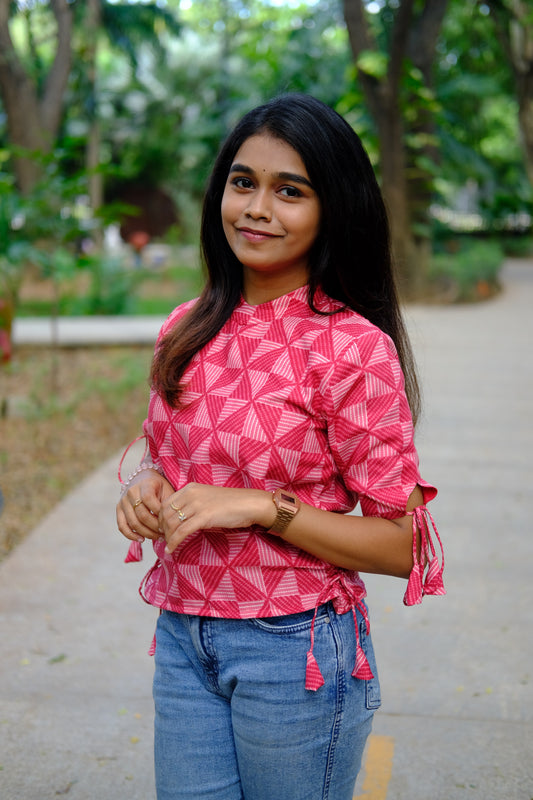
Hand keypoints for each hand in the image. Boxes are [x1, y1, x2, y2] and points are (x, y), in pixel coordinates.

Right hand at [116, 471, 174, 543]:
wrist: (143, 479)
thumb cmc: (159, 487)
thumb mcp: (166, 490)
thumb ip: (168, 504)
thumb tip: (172, 523)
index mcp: (145, 484)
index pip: (149, 500)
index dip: (159, 513)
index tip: (169, 521)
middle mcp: (131, 492)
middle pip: (142, 514)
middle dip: (155, 527)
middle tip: (165, 533)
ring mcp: (123, 501)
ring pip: (133, 522)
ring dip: (146, 533)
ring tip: (158, 537)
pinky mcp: (119, 509)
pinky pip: (122, 526)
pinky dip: (131, 535)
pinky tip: (142, 539)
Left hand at [159, 483, 274, 553]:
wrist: (249, 504)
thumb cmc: (231, 503)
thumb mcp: (207, 498)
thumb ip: (192, 504)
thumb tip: (180, 519)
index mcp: (190, 488)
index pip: (165, 503)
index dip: (160, 518)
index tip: (163, 529)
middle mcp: (191, 494)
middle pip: (165, 514)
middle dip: (161, 529)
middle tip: (164, 540)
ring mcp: (197, 505)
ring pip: (172, 523)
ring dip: (167, 537)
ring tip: (168, 545)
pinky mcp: (204, 517)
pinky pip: (182, 532)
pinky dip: (174, 542)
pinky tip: (171, 550)